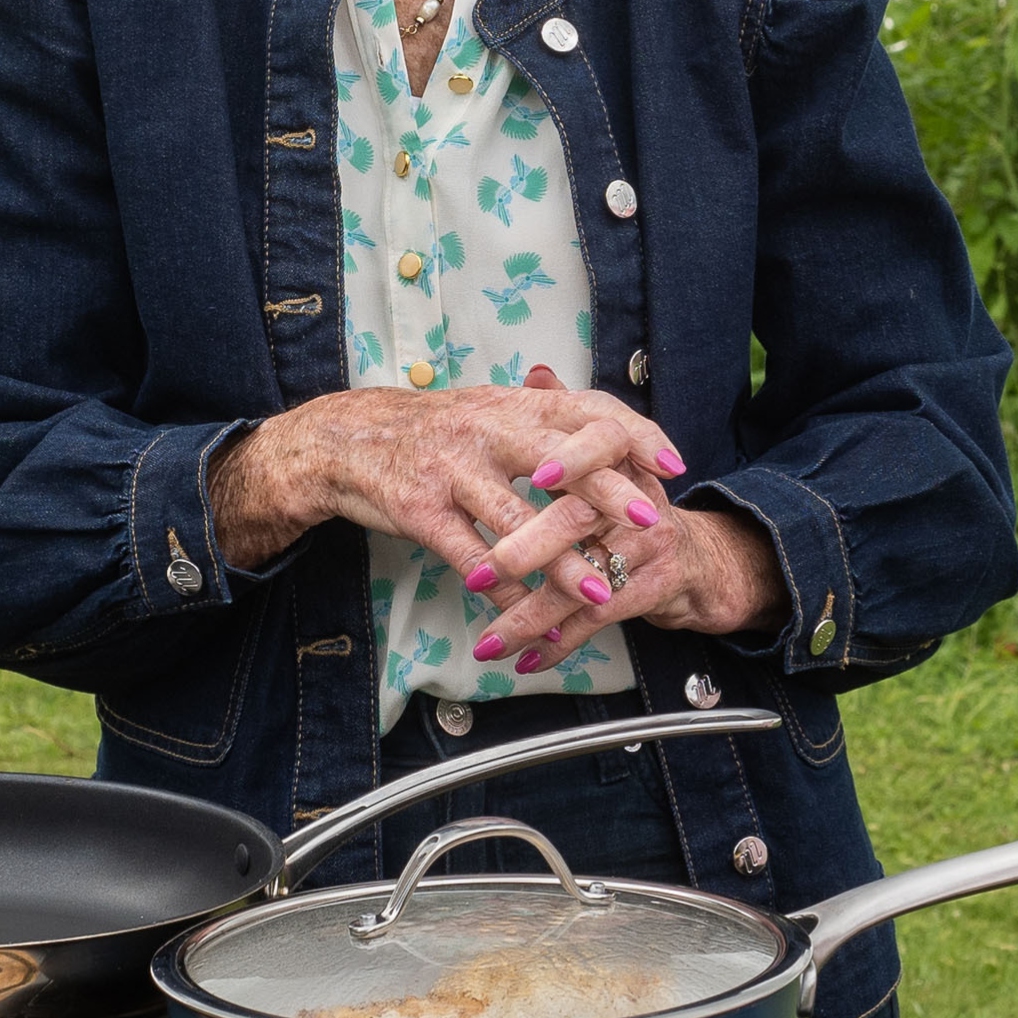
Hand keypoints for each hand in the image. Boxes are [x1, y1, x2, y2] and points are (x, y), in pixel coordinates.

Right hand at [206, 378, 683, 584]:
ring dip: (559, 561)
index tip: (671, 465)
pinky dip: (498, 586)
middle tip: (651, 522)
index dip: (632, 434)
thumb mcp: (490, 410)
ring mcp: (451, 470)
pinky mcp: (419, 509)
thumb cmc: (433, 432)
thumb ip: (547, 421)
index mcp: (512, 405)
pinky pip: (466, 554)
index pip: (586, 409)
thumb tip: (616, 435)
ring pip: (514, 518)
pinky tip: (523, 612)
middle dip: (608, 492)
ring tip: (595, 591)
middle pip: (558, 458)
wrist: (346, 440)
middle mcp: (486, 431)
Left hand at [468, 366, 786, 675]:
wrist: (705, 561)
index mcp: (623, 459)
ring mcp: (648, 548)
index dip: (573, 460)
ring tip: (489, 639)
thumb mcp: (608, 459)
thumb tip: (536, 371)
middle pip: (585, 520)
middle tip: (481, 575)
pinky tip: (525, 659)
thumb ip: (568, 417)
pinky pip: (597, 620)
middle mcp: (639, 500)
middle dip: (530, 550)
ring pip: (585, 581)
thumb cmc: (636, 507)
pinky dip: (559, 644)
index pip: (604, 445)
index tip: (533, 478)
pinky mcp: (650, 591)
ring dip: (531, 616)